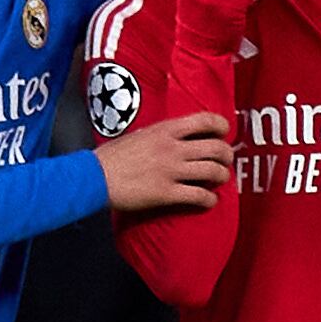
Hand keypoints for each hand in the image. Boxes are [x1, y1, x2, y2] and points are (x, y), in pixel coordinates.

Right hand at [96, 112, 232, 214]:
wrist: (94, 177)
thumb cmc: (111, 157)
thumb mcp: (137, 135)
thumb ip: (159, 135)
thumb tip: (172, 137)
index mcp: (165, 130)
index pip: (204, 120)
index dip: (221, 126)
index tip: (224, 133)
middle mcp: (172, 148)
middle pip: (216, 148)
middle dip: (227, 156)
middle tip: (225, 162)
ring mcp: (171, 171)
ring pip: (213, 172)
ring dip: (222, 177)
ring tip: (219, 180)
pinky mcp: (167, 193)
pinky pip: (199, 196)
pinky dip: (210, 200)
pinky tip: (209, 201)